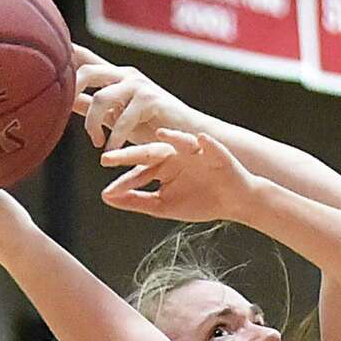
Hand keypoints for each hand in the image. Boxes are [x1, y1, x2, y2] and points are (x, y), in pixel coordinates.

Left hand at [73, 45, 196, 151]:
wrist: (190, 136)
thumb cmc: (153, 128)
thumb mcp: (117, 116)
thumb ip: (93, 106)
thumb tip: (65, 101)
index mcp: (115, 76)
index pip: (84, 57)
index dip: (63, 51)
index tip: (43, 49)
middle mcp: (125, 75)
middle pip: (86, 71)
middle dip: (71, 90)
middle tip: (67, 113)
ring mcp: (138, 86)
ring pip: (101, 97)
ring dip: (93, 123)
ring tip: (97, 142)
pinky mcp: (151, 101)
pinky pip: (123, 118)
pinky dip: (114, 137)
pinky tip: (112, 150)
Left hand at [100, 128, 259, 222]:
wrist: (235, 202)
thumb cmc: (201, 202)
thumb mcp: (164, 206)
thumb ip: (135, 201)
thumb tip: (105, 196)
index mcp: (161, 166)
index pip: (139, 172)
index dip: (124, 181)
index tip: (108, 192)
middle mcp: (174, 155)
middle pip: (150, 152)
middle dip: (131, 155)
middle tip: (109, 158)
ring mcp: (194, 152)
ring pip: (179, 142)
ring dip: (172, 137)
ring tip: (161, 134)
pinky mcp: (216, 153)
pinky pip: (210, 145)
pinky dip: (206, 142)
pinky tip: (200, 140)